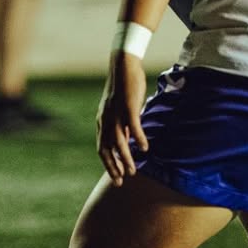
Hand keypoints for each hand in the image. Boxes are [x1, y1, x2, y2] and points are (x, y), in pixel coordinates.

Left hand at [96, 52, 148, 182]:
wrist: (122, 66)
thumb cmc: (123, 88)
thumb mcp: (120, 111)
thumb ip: (122, 126)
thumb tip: (130, 140)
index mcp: (102, 121)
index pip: (102, 148)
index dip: (108, 164)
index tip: (116, 177)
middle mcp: (106, 120)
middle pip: (107, 149)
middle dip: (113, 167)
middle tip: (120, 182)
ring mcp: (115, 114)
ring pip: (119, 142)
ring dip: (126, 158)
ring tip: (132, 171)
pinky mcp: (127, 107)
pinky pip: (133, 127)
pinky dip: (138, 139)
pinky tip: (145, 149)